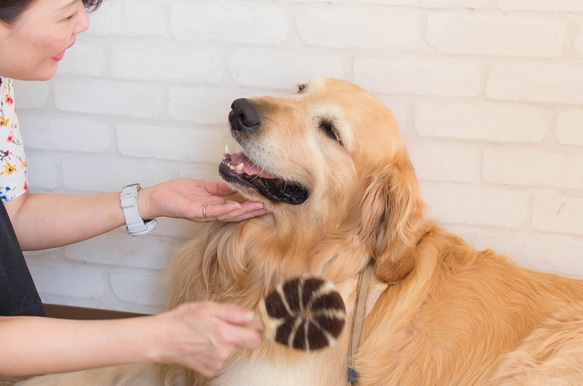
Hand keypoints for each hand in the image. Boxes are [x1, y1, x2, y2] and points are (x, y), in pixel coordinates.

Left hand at [138, 178, 266, 222]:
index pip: (235, 208)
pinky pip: (212, 212)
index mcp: (213, 207)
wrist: (157, 198)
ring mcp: (203, 214)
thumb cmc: (176, 193)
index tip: (265, 202)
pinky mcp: (194, 212)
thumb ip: (218, 189)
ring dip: (243, 211)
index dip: (250, 206)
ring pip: (227, 214)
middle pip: (235, 214)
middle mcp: (210, 213)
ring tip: (257, 207)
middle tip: (268, 207)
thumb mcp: (202, 188)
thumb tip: (233, 187)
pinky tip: (236, 206)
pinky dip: (225, 209)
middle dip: (252, 211)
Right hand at [154, 302, 262, 376]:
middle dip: (237, 333)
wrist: (161, 339)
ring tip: (207, 333)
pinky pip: (220, 358)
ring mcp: (216, 363)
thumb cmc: (182, 320)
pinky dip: (215, 351)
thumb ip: (232, 312)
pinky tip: (202, 344)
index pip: (256, 340)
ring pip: (230, 350)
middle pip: (243, 344)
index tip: (251, 324)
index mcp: (225, 335)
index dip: (256, 331)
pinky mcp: (208, 369)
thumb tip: (250, 315)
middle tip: (220, 324)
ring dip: (225, 342)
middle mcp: (223, 352)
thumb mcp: (207, 308)